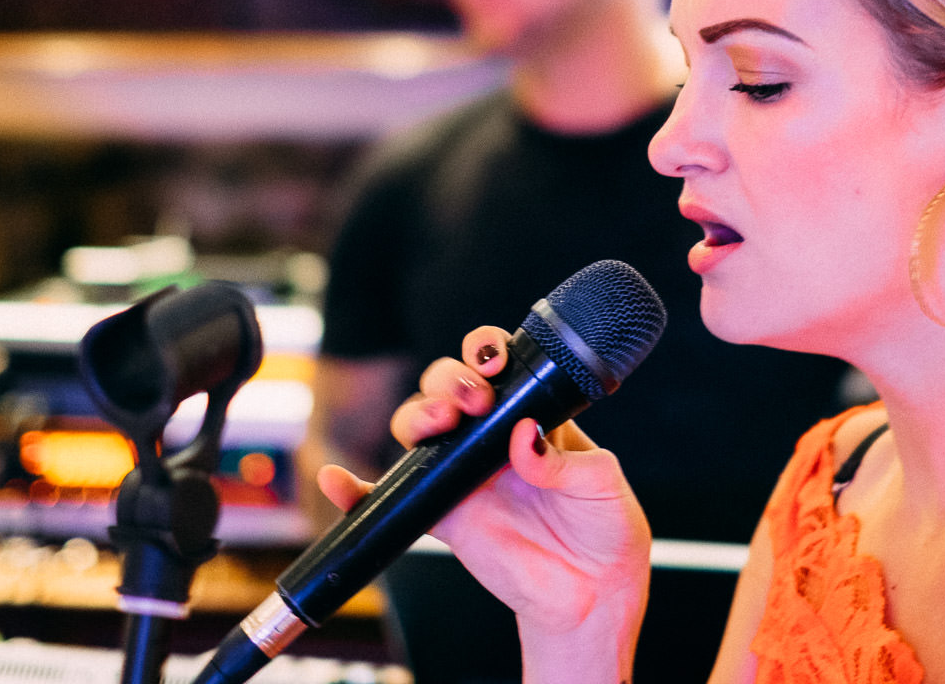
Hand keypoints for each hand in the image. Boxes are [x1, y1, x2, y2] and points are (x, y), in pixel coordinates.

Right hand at [316, 325, 650, 647]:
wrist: (595, 594)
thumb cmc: (606, 528)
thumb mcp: (602, 484)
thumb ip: (564, 462)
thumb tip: (523, 438)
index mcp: (531, 413)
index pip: (497, 365)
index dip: (485, 350)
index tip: (492, 359)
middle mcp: (491, 435)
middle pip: (447, 385)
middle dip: (448, 378)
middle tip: (472, 400)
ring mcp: (463, 472)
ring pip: (420, 427)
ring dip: (417, 414)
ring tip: (437, 423)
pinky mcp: (443, 515)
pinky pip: (392, 498)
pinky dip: (357, 491)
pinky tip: (338, 483)